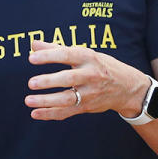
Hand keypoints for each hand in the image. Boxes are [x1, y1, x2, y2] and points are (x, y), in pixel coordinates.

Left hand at [25, 40, 149, 120]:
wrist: (128, 87)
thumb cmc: (100, 66)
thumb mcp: (84, 53)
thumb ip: (57, 49)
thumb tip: (33, 44)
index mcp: (88, 57)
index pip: (67, 55)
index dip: (49, 56)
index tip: (31, 58)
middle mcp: (91, 75)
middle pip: (68, 79)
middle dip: (49, 81)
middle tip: (31, 83)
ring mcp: (90, 93)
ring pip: (67, 99)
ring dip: (47, 101)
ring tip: (29, 100)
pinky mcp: (87, 106)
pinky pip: (67, 112)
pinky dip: (50, 114)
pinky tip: (35, 113)